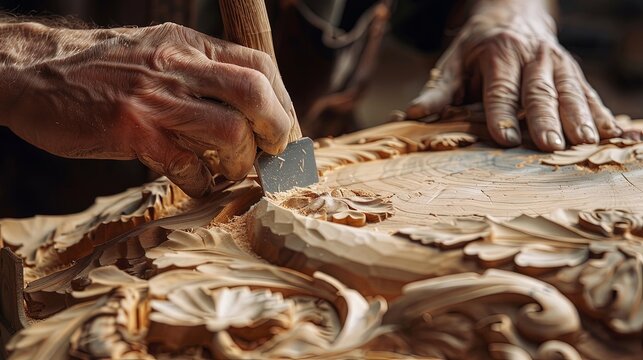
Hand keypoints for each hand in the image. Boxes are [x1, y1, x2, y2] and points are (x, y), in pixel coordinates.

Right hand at [1, 22, 294, 196]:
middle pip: (255, 93)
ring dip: (242, 160)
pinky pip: (187, 165)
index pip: (258, 66)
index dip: (283, 101)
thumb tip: (246, 109)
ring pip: (229, 131)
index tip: (285, 130)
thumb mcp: (155, 53)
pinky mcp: (132, 132)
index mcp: (187, 45)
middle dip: (277, 129)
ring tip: (234, 170)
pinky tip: (198, 182)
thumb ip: (198, 73)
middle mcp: (176, 67)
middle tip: (275, 153)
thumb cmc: (100, 70)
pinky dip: (202, 181)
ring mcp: (155, 99)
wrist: (32, 74)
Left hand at [405, 0, 621, 150]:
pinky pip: (589, 91)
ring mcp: (557, 63)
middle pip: (540, 91)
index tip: (504, 140)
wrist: (512, 13)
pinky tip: (612, 133)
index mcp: (499, 54)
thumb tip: (414, 114)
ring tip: (586, 142)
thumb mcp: (453, 62)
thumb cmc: (477, 47)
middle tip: (550, 146)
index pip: (500, 89)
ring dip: (580, 117)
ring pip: (570, 90)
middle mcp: (532, 56)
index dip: (501, 114)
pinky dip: (601, 112)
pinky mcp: (572, 71)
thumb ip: (438, 91)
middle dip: (545, 119)